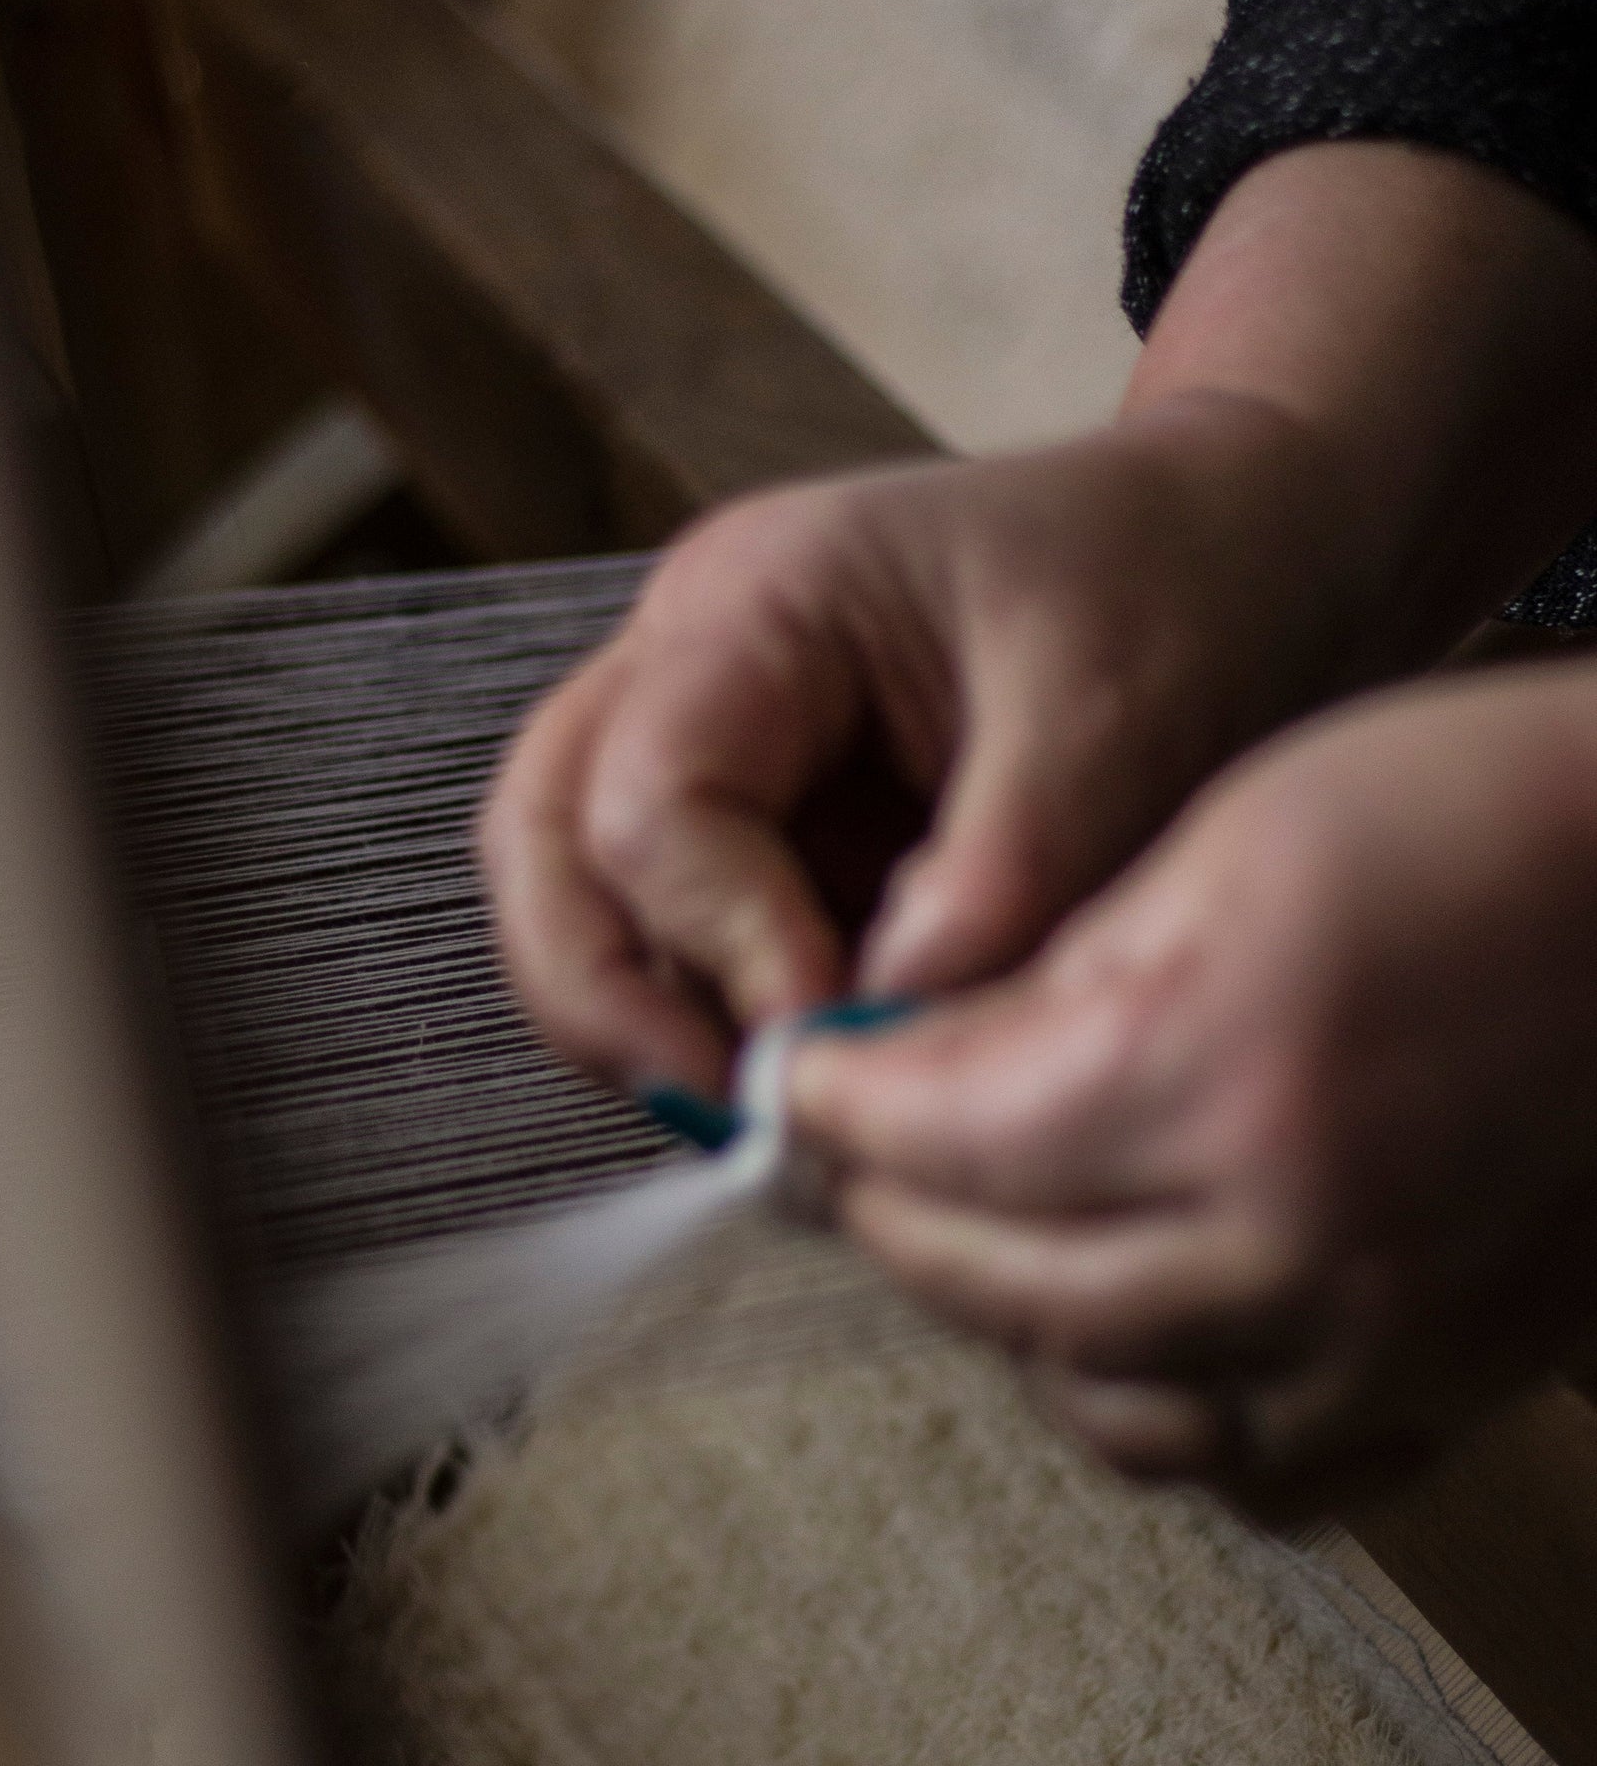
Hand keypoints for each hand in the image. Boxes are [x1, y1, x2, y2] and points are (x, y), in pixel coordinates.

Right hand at [482, 406, 1364, 1093]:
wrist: (1229, 551)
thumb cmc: (1170, 590)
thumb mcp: (1108, 726)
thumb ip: (991, 887)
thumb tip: (868, 1045)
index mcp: (760, 597)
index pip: (650, 797)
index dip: (724, 944)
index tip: (839, 1042)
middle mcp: (693, 660)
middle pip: (542, 841)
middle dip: (607, 999)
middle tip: (734, 1117)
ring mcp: (711, 736)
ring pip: (576, 891)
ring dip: (643, 1016)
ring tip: (774, 1113)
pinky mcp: (756, 814)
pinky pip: (669, 929)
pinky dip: (709, 1014)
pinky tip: (809, 1075)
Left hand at [789, 660, 1596, 1516]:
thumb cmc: (1484, 815)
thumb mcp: (1231, 835)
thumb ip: (1061, 971)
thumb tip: (928, 1058)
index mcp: (1224, 1074)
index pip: (949, 1143)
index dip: (844, 1113)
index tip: (803, 1089)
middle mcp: (1301, 1238)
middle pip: (1008, 1288)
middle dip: (892, 1221)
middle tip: (848, 1163)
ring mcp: (1388, 1333)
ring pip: (1118, 1409)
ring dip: (1005, 1326)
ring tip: (965, 1240)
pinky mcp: (1457, 1375)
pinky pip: (1264, 1473)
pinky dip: (1158, 1418)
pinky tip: (1125, 1338)